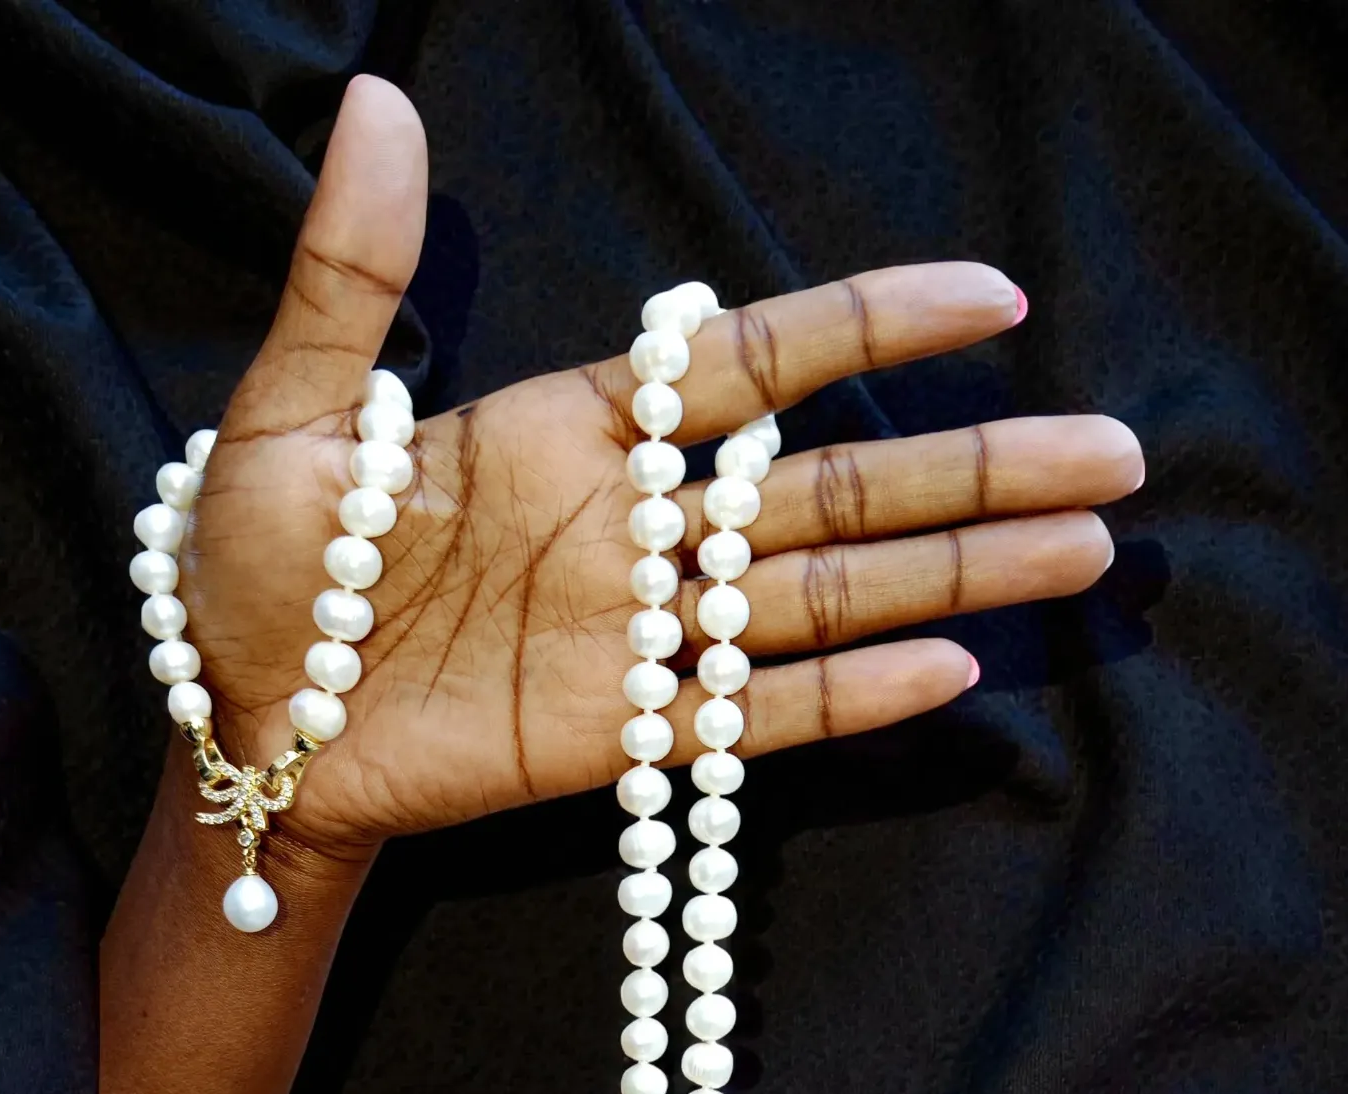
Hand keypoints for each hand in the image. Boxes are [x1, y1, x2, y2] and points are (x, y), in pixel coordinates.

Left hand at [179, 76, 1142, 859]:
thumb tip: (374, 103)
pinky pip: (750, 718)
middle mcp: (630, 529)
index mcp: (570, 431)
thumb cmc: (250, 571)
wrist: (236, 731)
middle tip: (1111, 459)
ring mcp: (634, 637)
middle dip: (972, 471)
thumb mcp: (286, 415)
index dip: (873, 327)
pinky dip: (843, 700)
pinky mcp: (616, 735)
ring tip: (1078, 556)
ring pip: (821, 597)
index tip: (995, 300)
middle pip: (833, 487)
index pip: (751, 365)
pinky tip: (946, 675)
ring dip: (951, 577)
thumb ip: (350, 279)